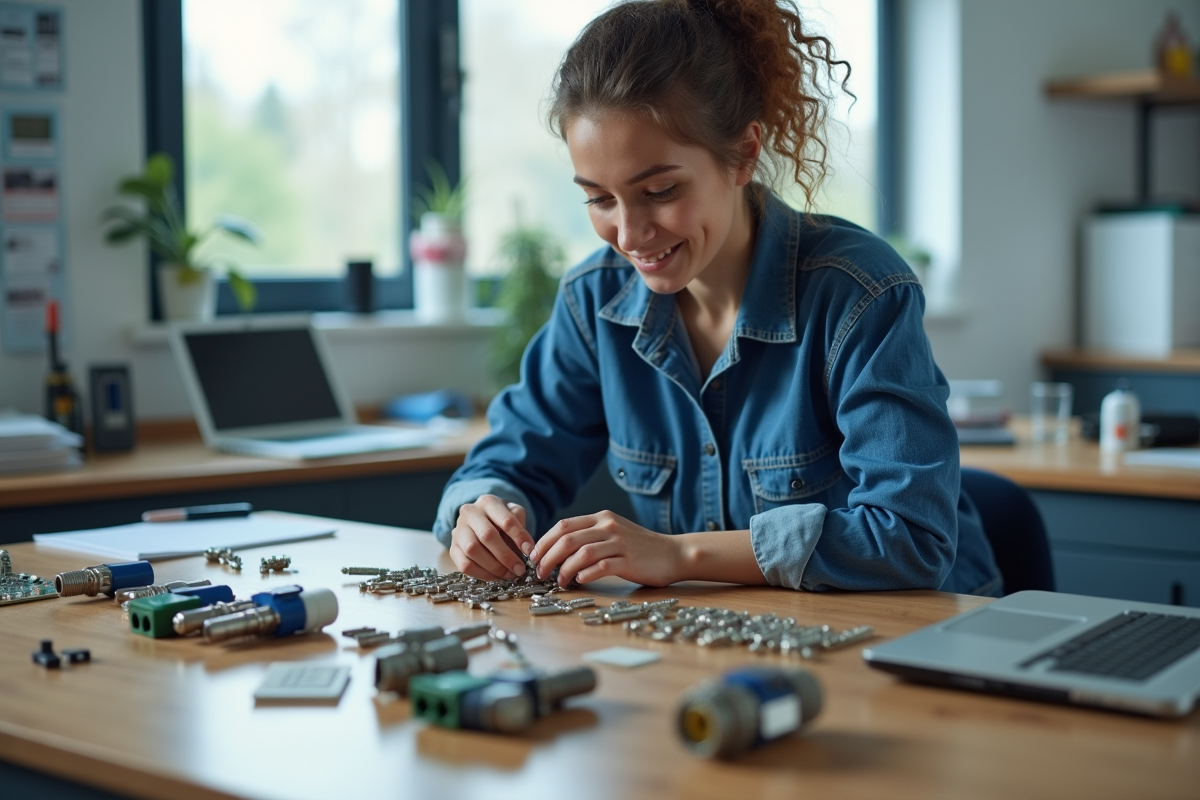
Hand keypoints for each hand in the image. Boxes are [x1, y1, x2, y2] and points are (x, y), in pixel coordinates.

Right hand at [449, 495, 535, 580]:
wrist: (478, 520)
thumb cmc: (500, 518)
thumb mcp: (514, 514)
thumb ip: (521, 526)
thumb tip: (526, 548)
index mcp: (488, 502)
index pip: (505, 519)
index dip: (518, 536)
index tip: (529, 550)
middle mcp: (469, 513)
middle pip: (487, 535)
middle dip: (506, 556)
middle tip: (519, 569)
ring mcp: (458, 530)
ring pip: (473, 550)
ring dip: (494, 566)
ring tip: (509, 574)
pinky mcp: (452, 548)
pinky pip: (464, 565)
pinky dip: (482, 574)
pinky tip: (495, 576)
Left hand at [530, 510, 682, 586]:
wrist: (674, 553)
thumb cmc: (640, 547)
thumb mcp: (613, 532)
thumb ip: (589, 535)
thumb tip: (557, 551)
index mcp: (601, 517)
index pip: (563, 526)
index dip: (544, 542)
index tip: (535, 557)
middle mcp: (608, 526)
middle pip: (567, 539)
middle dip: (548, 557)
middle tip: (540, 572)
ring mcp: (619, 543)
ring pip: (581, 553)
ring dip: (564, 569)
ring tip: (560, 581)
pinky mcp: (628, 561)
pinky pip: (601, 567)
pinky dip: (585, 574)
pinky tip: (580, 581)